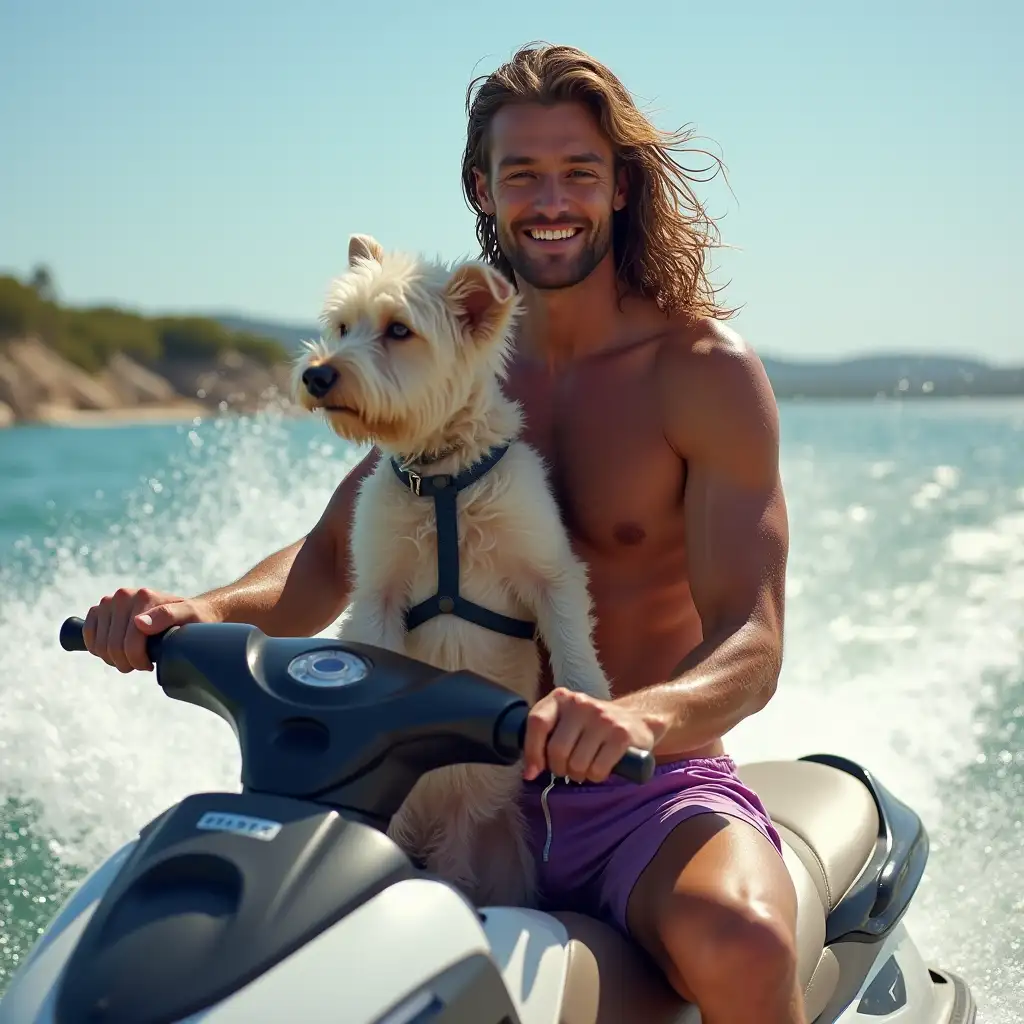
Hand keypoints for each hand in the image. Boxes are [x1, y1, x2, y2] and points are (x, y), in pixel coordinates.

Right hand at [83, 587, 219, 672]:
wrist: (188, 611)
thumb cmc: (193, 617)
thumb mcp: (190, 616)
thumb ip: (168, 616)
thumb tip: (139, 623)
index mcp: (143, 597)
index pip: (129, 640)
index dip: (137, 660)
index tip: (150, 665)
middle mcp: (123, 595)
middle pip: (112, 645)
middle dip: (126, 662)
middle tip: (141, 664)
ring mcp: (110, 602)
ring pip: (99, 644)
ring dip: (113, 658)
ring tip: (131, 658)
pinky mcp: (100, 609)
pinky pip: (88, 633)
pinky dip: (97, 648)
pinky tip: (115, 652)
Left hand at [522, 688, 662, 783]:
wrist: (637, 721)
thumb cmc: (593, 727)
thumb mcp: (567, 722)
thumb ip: (545, 739)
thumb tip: (529, 772)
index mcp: (562, 698)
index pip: (537, 722)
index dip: (532, 751)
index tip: (533, 771)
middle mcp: (581, 703)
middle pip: (557, 750)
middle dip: (560, 769)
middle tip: (569, 768)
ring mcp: (603, 718)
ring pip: (577, 764)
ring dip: (579, 775)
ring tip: (587, 766)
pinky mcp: (621, 735)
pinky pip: (598, 769)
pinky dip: (597, 776)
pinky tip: (602, 767)